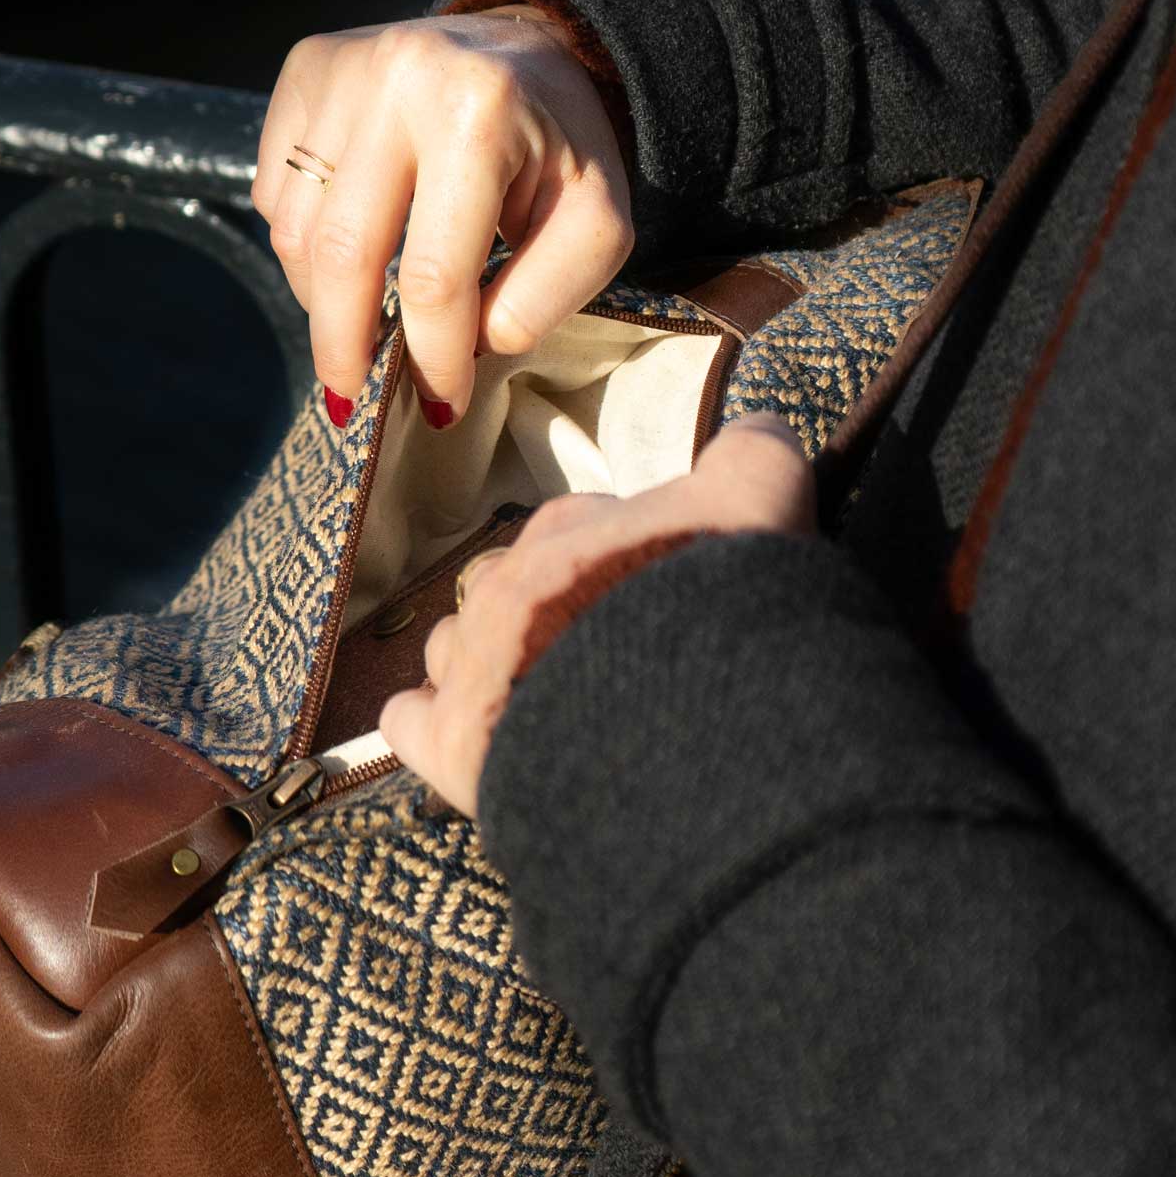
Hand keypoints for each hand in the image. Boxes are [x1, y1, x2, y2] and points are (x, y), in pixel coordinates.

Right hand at [251, 6, 633, 428]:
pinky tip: (349, 252)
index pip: (433, 276)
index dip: (434, 356)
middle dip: (345, 347)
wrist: (529, 45)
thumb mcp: (596, 224)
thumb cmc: (563, 148)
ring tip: (360, 327)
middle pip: (341, 255)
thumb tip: (473, 345)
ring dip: (322, 301)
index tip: (444, 401)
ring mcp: (341, 68)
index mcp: (479, 113)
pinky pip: (275, 189)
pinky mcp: (305, 68)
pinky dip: (303, 243)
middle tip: (353, 399)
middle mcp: (397, 77)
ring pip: (294, 229)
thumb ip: (546, 295)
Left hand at [380, 417, 813, 816]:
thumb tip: (752, 432)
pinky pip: (412, 721)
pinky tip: (475, 743)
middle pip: (520, 585)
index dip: (627, 560)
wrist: (682, 723)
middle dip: (557, 612)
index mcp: (574, 525)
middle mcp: (510, 582)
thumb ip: (752, 457)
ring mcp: (471, 661)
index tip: (662, 594)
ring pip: (456, 646)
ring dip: (490, 665)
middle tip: (618, 659)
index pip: (587, 523)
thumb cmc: (722, 607)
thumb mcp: (763, 500)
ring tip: (545, 703)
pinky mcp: (448, 743)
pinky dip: (435, 728)